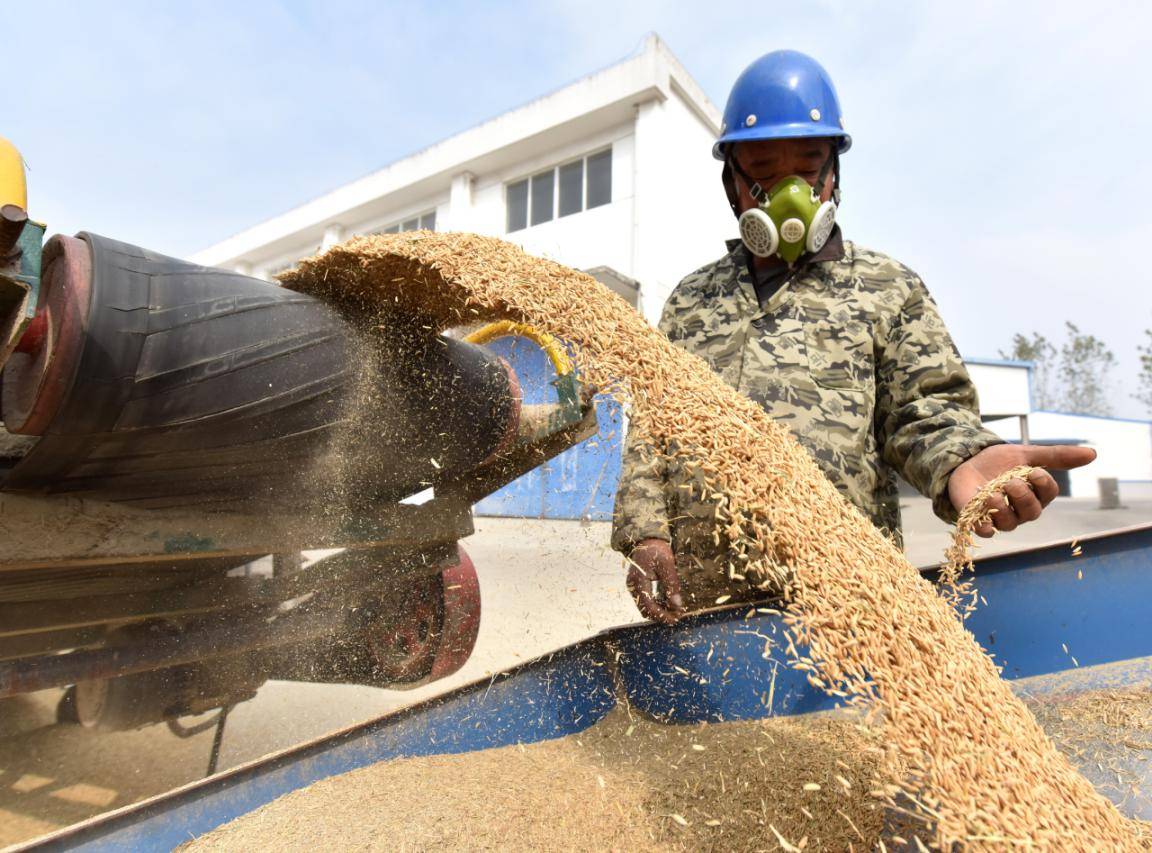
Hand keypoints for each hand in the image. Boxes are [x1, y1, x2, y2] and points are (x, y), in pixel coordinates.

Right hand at [626, 538, 684, 624]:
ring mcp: (634, 586)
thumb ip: (672, 585)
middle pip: (645, 610)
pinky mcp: (638, 586)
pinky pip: (646, 600)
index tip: (675, 619)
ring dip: (659, 611)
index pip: (648, 606)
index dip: (662, 615)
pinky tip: (669, 603)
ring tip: (675, 610)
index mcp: (638, 581)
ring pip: (645, 607)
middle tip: (678, 616)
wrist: (647, 540)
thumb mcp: (667, 565)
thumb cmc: (657, 550)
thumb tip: (678, 605)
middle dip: (661, 615)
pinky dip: (657, 604)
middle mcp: (632, 586)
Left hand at [947, 444, 1096, 537]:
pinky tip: (982, 520)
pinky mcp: (978, 520)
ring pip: (1009, 523)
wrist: (965, 460)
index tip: (1034, 471)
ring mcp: (999, 516)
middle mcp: (1020, 509)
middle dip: (1023, 496)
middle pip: (1032, 511)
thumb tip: (1093, 454)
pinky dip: (985, 527)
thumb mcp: (1026, 454)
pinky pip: (986, 531)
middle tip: (1011, 482)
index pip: (1048, 494)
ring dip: (1002, 508)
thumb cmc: (999, 461)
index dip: (1043, 484)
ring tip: (991, 493)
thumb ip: (1057, 456)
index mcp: (1035, 493)